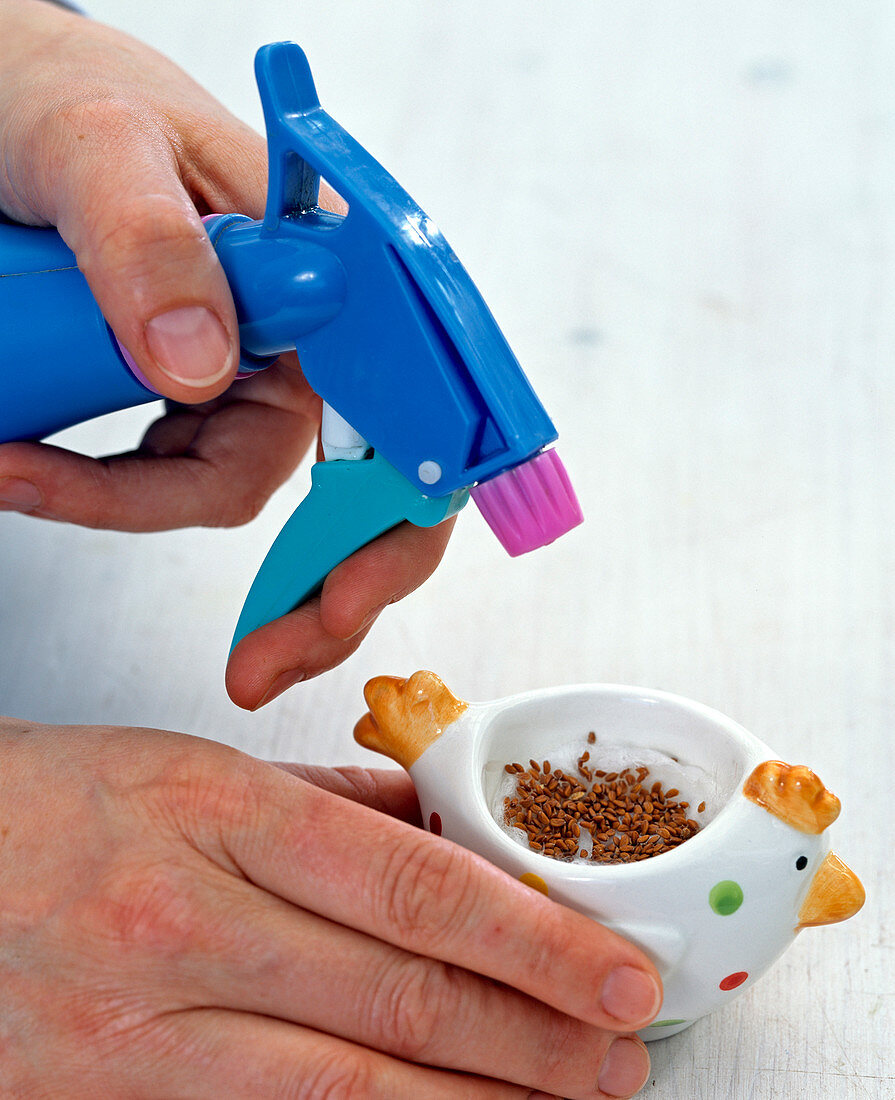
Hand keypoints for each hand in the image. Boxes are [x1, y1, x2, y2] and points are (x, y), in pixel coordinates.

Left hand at [0, 1, 453, 702]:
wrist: (0, 96)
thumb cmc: (63, 93)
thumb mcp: (95, 144)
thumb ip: (150, 239)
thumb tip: (200, 366)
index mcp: (332, 268)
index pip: (411, 410)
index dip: (398, 517)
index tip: (350, 599)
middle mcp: (310, 329)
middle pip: (352, 485)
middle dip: (308, 585)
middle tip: (257, 663)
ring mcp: (252, 364)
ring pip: (238, 487)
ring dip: (140, 514)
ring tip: (20, 478)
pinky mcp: (193, 386)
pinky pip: (176, 467)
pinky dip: (112, 492)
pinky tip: (47, 474)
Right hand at [0, 718, 657, 1097]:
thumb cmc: (48, 799)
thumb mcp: (187, 765)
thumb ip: (325, 798)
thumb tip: (439, 826)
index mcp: (215, 812)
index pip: (412, 887)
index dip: (534, 938)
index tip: (616, 969)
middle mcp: (180, 925)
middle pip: (399, 996)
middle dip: (535, 1034)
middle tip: (623, 1051)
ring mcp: (132, 1032)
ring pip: (346, 1088)